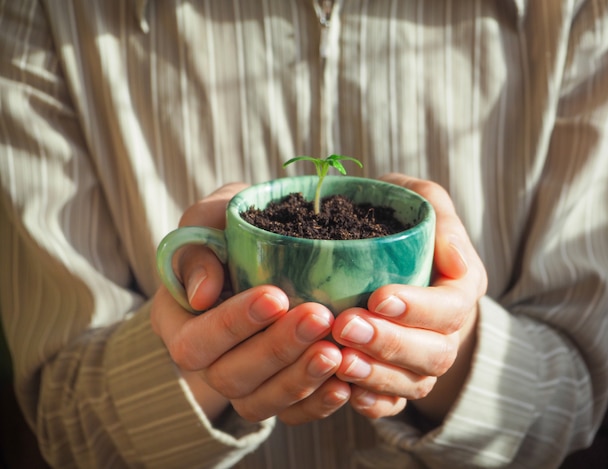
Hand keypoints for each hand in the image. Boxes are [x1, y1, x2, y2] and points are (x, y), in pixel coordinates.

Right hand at [151, 184, 349, 424]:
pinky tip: (345, 383)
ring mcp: (240, 380)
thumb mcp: (212, 220)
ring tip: (336, 353)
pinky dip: (317, 403)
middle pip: (227, 377)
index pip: (194, 340)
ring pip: (258, 402)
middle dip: (275, 350)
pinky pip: (289, 413)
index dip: (232, 325)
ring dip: (298, 380)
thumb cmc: (236, 226)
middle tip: (319, 318)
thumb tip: (202, 295)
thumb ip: (199, 249)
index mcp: (178, 320)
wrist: (273, 243)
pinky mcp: (274, 392)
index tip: (275, 296)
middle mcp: (205, 359)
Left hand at [332, 174, 487, 422]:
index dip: (419, 307)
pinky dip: (374, 403)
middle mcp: (450, 331)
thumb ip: (436, 210)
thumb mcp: (423, 203)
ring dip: (377, 375)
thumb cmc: (408, 227)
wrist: (400, 265)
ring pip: (413, 383)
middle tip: (346, 325)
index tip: (379, 296)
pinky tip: (346, 392)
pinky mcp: (402, 381)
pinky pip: (395, 405)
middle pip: (434, 352)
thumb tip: (451, 252)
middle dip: (390, 342)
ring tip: (339, 360)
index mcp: (461, 288)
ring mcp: (426, 362)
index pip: (450, 306)